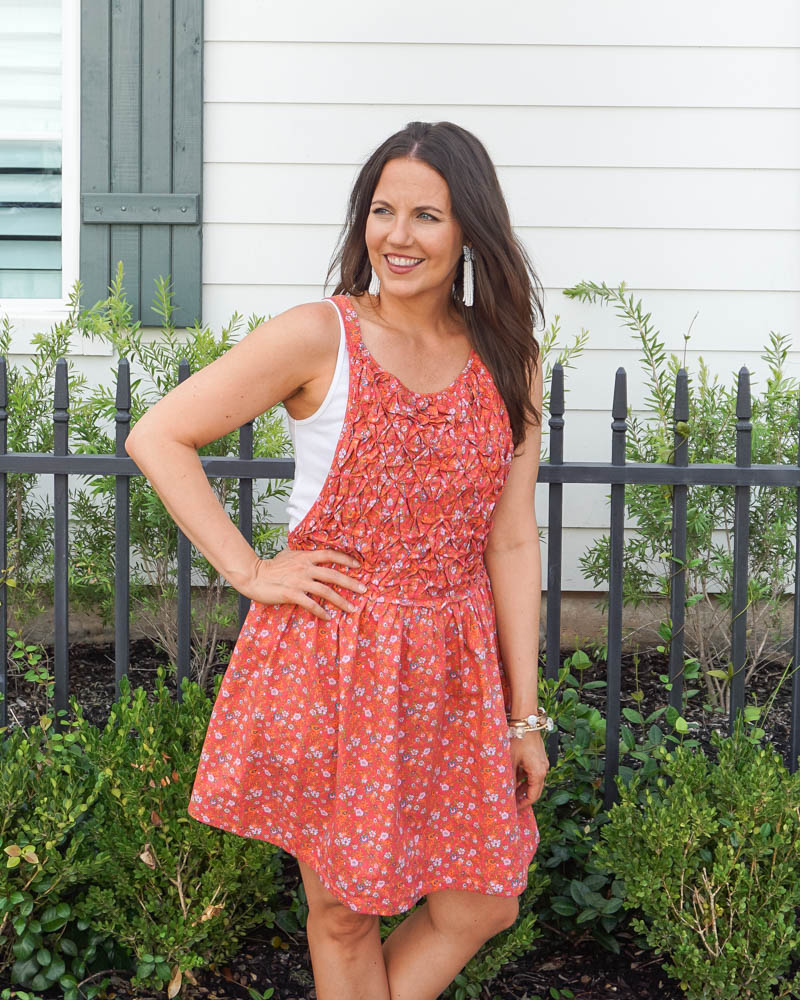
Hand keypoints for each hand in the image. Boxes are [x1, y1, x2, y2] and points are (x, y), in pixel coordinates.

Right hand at [238, 548, 366, 619]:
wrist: (253, 576)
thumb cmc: (270, 567)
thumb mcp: (288, 555)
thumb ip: (302, 555)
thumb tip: (312, 555)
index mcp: (305, 557)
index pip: (330, 554)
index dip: (346, 559)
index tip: (358, 566)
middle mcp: (305, 568)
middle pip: (333, 574)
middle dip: (351, 582)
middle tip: (364, 590)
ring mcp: (299, 581)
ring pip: (326, 591)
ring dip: (341, 601)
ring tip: (352, 608)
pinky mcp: (291, 594)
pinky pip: (310, 604)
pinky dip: (321, 611)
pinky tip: (328, 617)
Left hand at [510, 729, 549, 807]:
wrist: (525, 722)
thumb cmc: (518, 740)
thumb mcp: (510, 761)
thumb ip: (509, 779)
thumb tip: (504, 793)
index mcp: (538, 773)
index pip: (533, 796)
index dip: (523, 804)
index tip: (513, 809)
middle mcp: (543, 769)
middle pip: (534, 789)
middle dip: (523, 797)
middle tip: (511, 803)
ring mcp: (542, 763)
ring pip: (533, 780)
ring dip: (523, 787)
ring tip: (511, 792)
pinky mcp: (538, 757)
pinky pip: (532, 772)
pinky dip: (524, 777)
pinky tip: (514, 778)